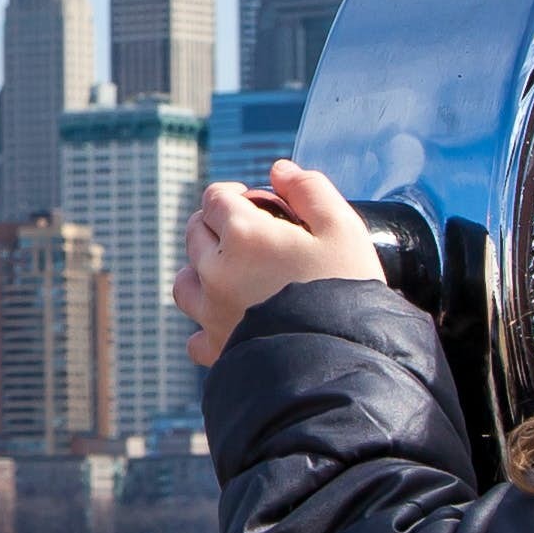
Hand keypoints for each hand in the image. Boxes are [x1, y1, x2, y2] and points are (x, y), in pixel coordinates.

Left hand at [176, 159, 386, 367]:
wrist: (345, 362)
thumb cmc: (349, 290)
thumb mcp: (343, 228)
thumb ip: (310, 189)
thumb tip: (279, 170)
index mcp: (243, 234)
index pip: (216, 198)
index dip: (237, 195)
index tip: (260, 204)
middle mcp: (216, 272)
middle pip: (195, 234)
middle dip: (217, 225)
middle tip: (252, 235)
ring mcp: (211, 314)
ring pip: (185, 282)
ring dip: (201, 271)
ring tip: (232, 275)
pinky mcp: (219, 351)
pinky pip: (195, 337)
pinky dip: (206, 326)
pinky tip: (230, 322)